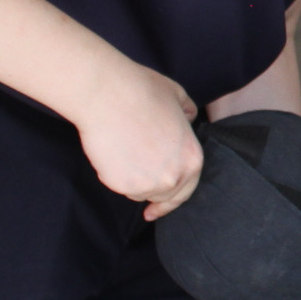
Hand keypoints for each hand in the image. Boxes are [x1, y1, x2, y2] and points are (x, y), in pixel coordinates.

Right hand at [72, 57, 202, 219]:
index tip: (157, 208)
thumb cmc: (142, 91)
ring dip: (132, 181)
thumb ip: (187, 111)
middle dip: (150, 187)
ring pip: (138, 192)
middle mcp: (174, 177)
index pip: (185, 191)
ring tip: (125, 153)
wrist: (108, 95)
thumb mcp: (177, 96)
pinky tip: (112, 154)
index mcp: (192, 159)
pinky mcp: (121, 184)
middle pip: (161, 195)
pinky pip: (118, 186)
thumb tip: (188, 115)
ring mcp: (147, 183)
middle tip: (136, 174)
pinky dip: (114, 175)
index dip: (171, 201)